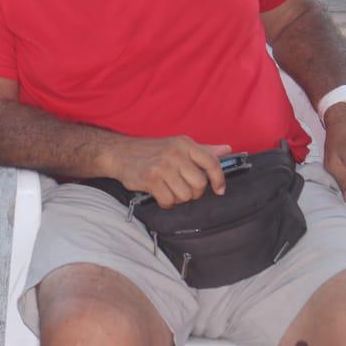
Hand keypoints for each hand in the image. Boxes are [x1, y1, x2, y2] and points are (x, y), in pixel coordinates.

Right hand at [108, 136, 231, 208]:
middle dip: (193, 192)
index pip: (211, 162)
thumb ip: (203, 150)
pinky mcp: (150, 179)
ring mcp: (162, 166)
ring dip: (178, 198)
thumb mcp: (178, 145)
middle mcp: (175, 153)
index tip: (219, 190)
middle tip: (182, 187)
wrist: (119, 153)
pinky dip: (166, 202)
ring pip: (185, 195)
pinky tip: (159, 194)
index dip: (218, 179)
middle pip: (200, 184)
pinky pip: (169, 201)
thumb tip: (226, 150)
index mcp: (184, 143)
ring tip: (169, 189)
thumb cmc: (152, 151)